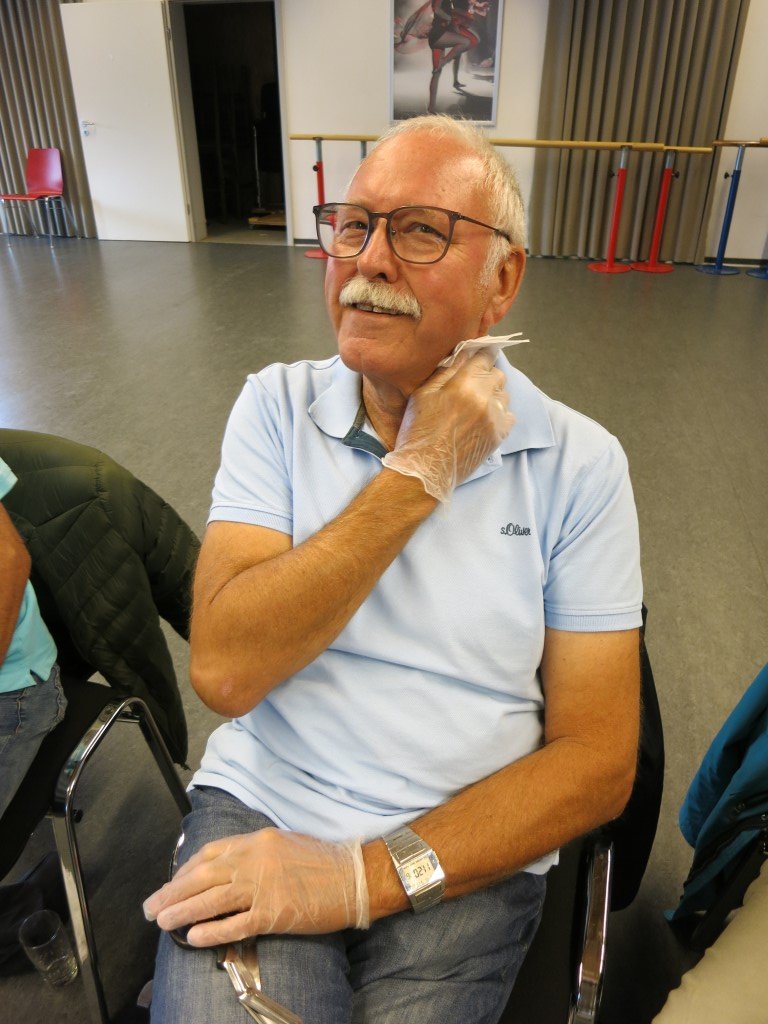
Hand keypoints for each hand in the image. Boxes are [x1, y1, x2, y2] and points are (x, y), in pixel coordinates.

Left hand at [143, 828, 369, 946]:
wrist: (352, 877)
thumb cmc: (321, 860)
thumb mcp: (283, 843)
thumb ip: (254, 853)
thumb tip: (225, 868)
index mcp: (256, 841)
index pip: (210, 854)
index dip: (186, 870)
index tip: (173, 883)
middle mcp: (254, 860)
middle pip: (203, 876)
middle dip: (173, 892)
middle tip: (151, 907)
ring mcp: (263, 887)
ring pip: (212, 900)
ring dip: (182, 911)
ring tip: (163, 922)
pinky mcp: (273, 914)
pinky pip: (234, 924)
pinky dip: (211, 931)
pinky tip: (193, 937)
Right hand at [382, 348, 514, 501]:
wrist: (425, 470)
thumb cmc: (418, 430)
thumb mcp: (423, 394)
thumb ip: (446, 371)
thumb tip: (464, 353)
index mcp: (465, 384)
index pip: (485, 357)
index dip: (482, 355)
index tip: (478, 357)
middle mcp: (485, 398)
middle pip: (498, 375)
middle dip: (486, 377)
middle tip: (471, 387)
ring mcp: (495, 418)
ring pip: (504, 396)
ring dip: (493, 396)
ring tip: (475, 407)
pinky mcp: (499, 435)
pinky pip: (509, 416)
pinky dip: (499, 415)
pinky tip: (482, 421)